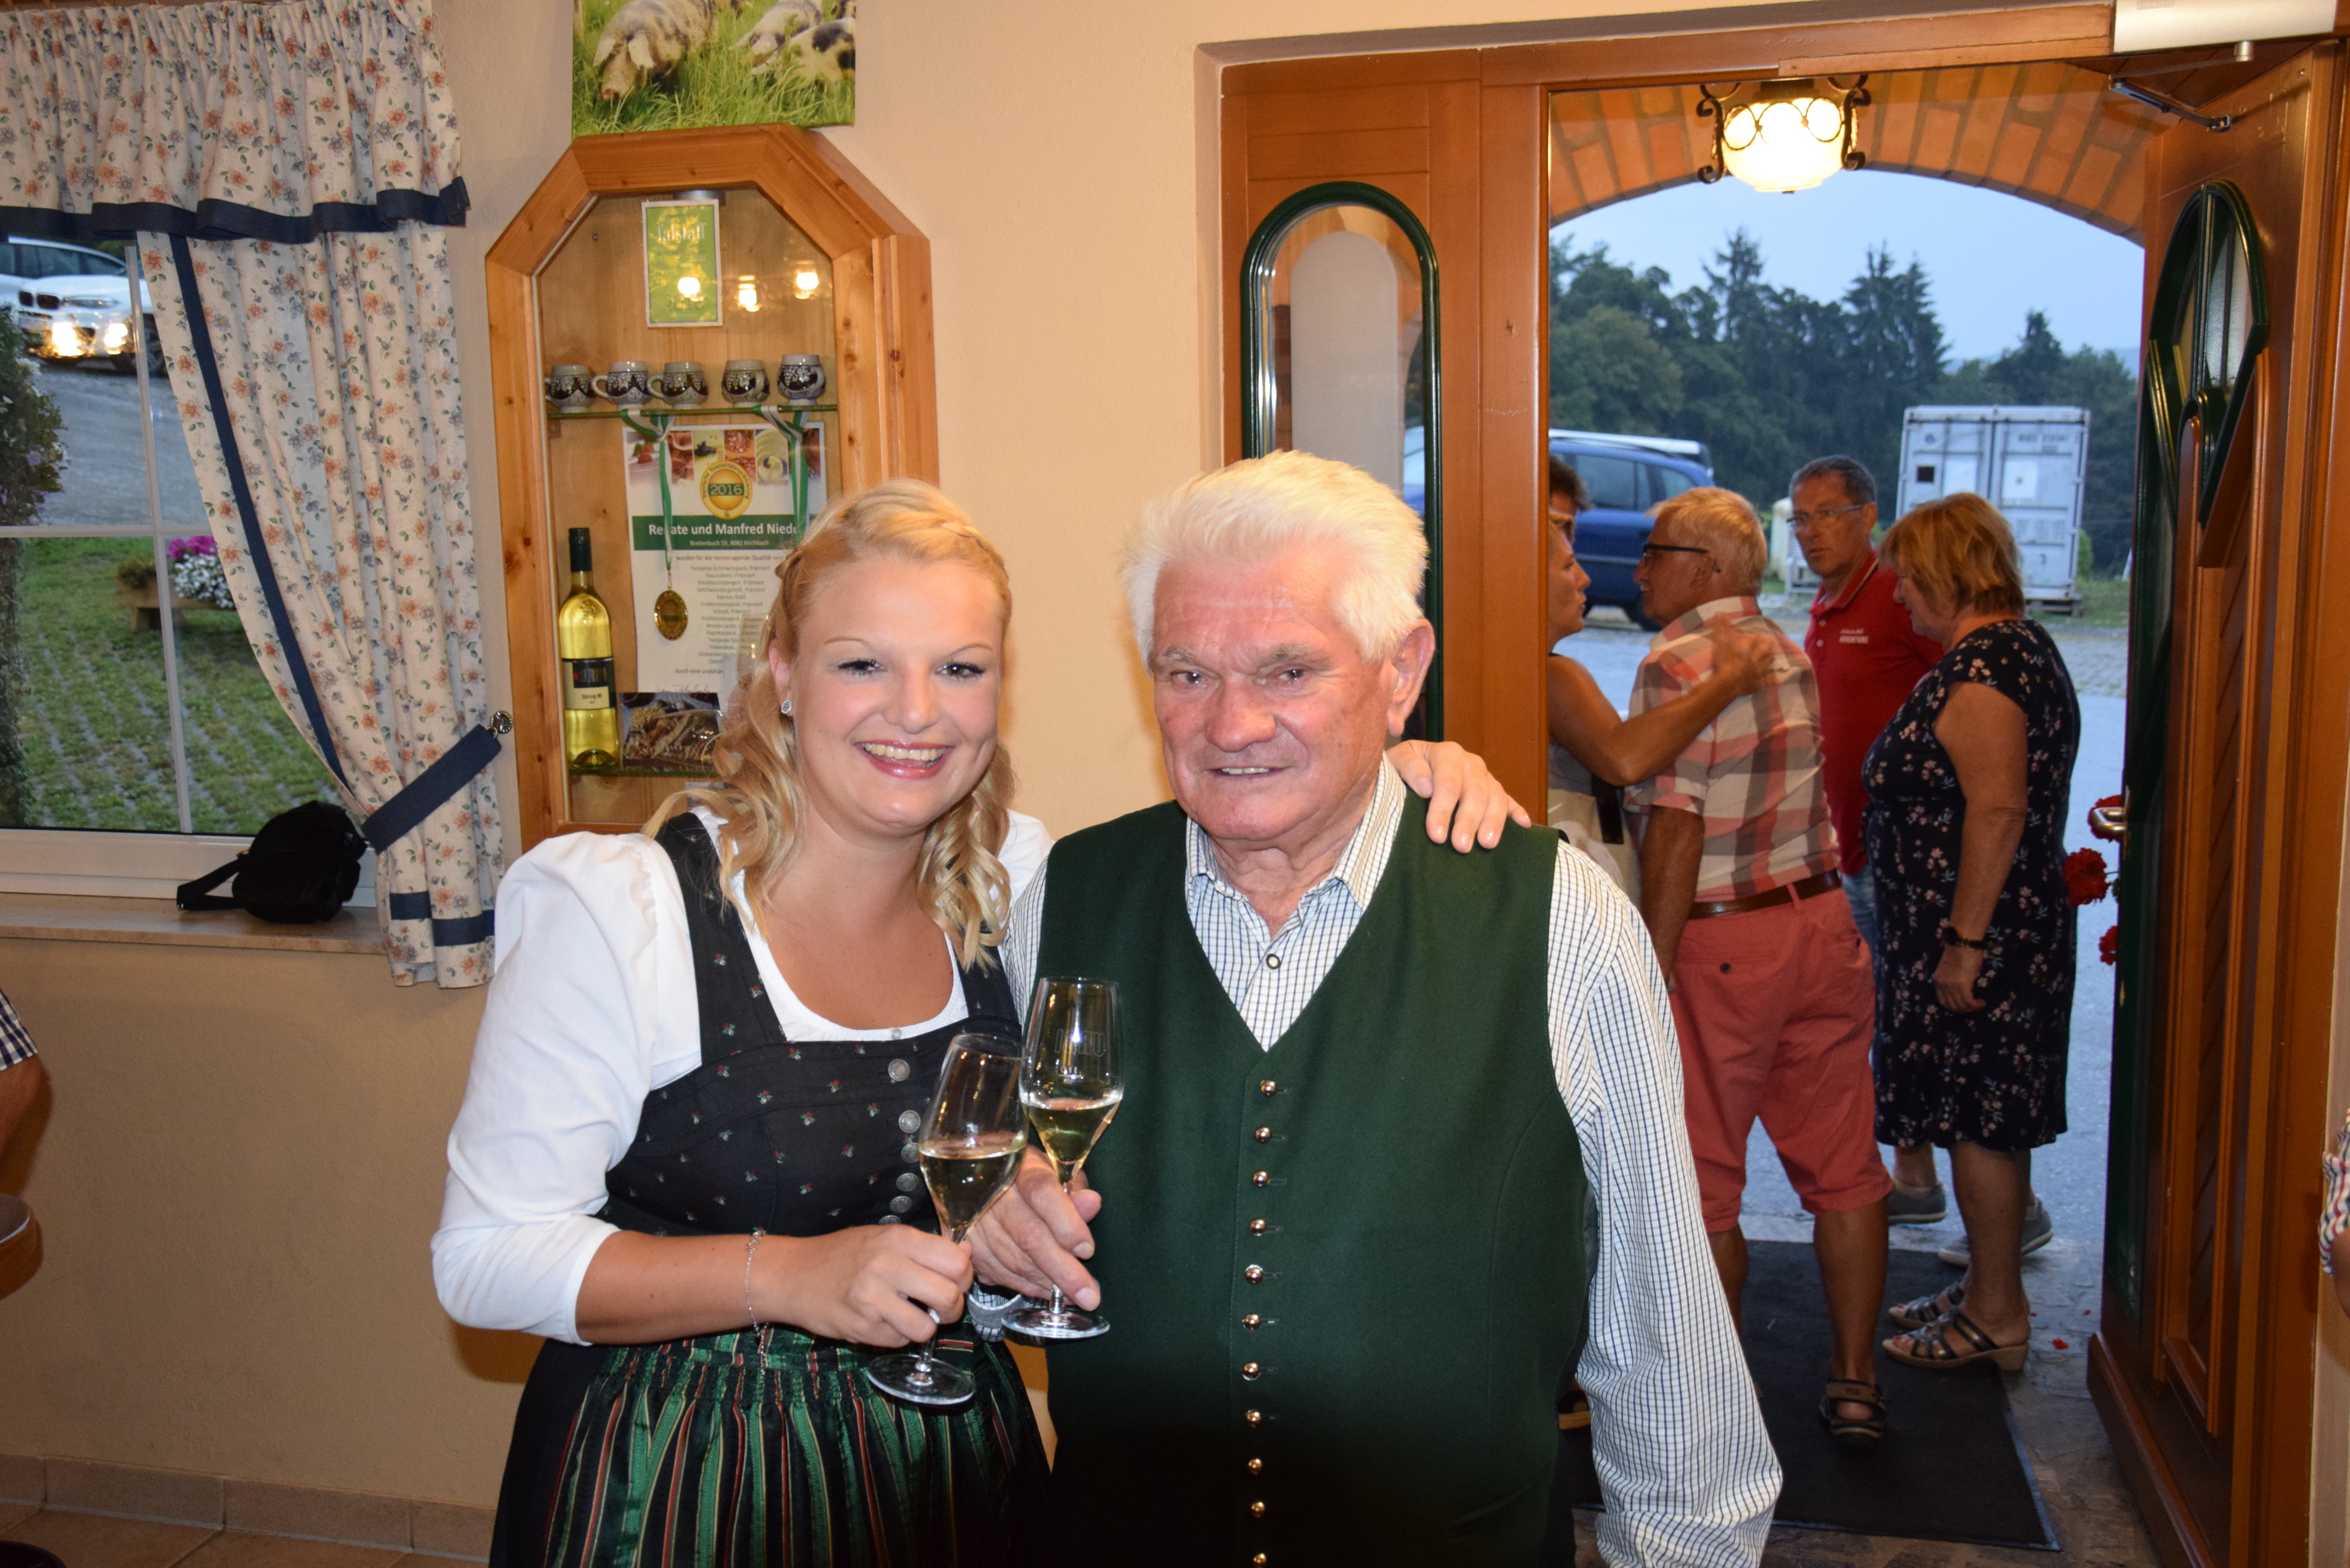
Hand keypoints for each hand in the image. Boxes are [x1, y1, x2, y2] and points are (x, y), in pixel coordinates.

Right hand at [763, 1224, 973, 1347]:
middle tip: (940, 1307)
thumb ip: (927, 1247)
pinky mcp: (862, 1328)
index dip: (963, 1277)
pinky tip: (882, 1320)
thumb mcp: (885, 1238)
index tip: (954, 1281)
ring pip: (927, 1328)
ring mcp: (873, 1300)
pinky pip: (899, 1341)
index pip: (956, 1262)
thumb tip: (968, 1254)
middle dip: (952, 1308)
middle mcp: (887, 1267)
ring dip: (923, 1326)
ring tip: (909, 1315)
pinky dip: (897, 1335)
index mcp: (899, 1239)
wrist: (794, 1275)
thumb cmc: (844, 1255)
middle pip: (949, 1297)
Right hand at [968, 1148, 1103, 1308]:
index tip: (1087, 1250)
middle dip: (1063, 1270)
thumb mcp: (1056, 1173)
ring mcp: (976, 1221)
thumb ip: (1075, 1190)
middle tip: (1089, 1296)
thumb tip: (1092, 1203)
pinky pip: (1000, 1273)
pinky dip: (1027, 1286)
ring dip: (1047, 1283)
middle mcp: (993, 1194)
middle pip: (1030, 1235)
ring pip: (1014, 1260)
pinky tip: (1048, 1291)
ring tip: (1074, 1297)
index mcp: (1021, 1168)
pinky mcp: (968, 1246)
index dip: (1067, 1224)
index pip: (1043, 1194)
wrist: (981, 1179)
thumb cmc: (1030, 1178)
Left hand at [1386, 739, 1531, 850]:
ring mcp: (1484, 777)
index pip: (1448, 782)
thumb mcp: (1394, 763)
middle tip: (1461, 847)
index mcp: (1446, 753)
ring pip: (1496, 797)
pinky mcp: (1493, 791)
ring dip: (1493, 821)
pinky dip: (1516, 812)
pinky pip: (1509, 801)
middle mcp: (1469, 763)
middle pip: (1475, 792)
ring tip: (1487, 844)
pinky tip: (1523, 826)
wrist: (1405, 770)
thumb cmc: (1398, 771)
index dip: (1443, 809)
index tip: (1436, 835)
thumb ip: (1408, 768)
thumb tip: (1426, 786)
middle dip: (1468, 821)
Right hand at [1704, 624, 1776, 697]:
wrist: (1727, 684)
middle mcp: (1756, 661)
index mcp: (1748, 650)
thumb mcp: (1721, 643)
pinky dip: (1771, 680)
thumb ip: (1721, 628)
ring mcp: (1758, 674)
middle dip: (1768, 648)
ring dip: (1770, 661)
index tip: (1760, 635)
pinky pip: (1767, 683)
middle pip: (1765, 653)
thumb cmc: (1725, 662)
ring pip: (1768, 666)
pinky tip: (1775, 680)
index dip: (1758, 638)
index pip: (1755, 642)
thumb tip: (1720, 612)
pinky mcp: (1757, 686)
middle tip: (1771, 644)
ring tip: (1773, 658)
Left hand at [1933, 943, 1986, 1011]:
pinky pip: (1969, 1002)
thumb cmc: (1961, 950)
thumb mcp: (1953, 968)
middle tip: (1974, 1007)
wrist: (1963, 941)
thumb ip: (1954, 979)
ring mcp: (1951, 986)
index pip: (1943, 1001)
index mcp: (1937, 980)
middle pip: (1952, 1006)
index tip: (1963, 1005)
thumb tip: (1964, 988)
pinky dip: (1976, 1005)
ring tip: (1979, 1004)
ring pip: (1961, 1006)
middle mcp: (1942, 985)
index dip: (1954, 1006)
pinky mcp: (1962, 985)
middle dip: (1964, 1009)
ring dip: (1972, 1008)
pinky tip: (1982, 1002)